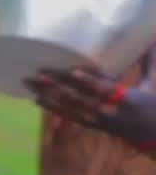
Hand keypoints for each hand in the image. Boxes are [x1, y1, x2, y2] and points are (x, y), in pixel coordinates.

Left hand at [25, 68, 155, 147]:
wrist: (152, 135)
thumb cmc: (153, 106)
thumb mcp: (153, 84)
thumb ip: (150, 63)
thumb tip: (154, 39)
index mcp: (127, 99)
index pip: (106, 88)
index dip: (91, 80)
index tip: (75, 72)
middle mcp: (109, 110)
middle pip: (80, 97)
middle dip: (58, 85)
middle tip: (38, 73)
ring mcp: (97, 119)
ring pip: (69, 106)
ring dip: (48, 94)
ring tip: (30, 83)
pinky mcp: (91, 125)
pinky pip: (68, 116)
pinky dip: (52, 108)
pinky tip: (36, 100)